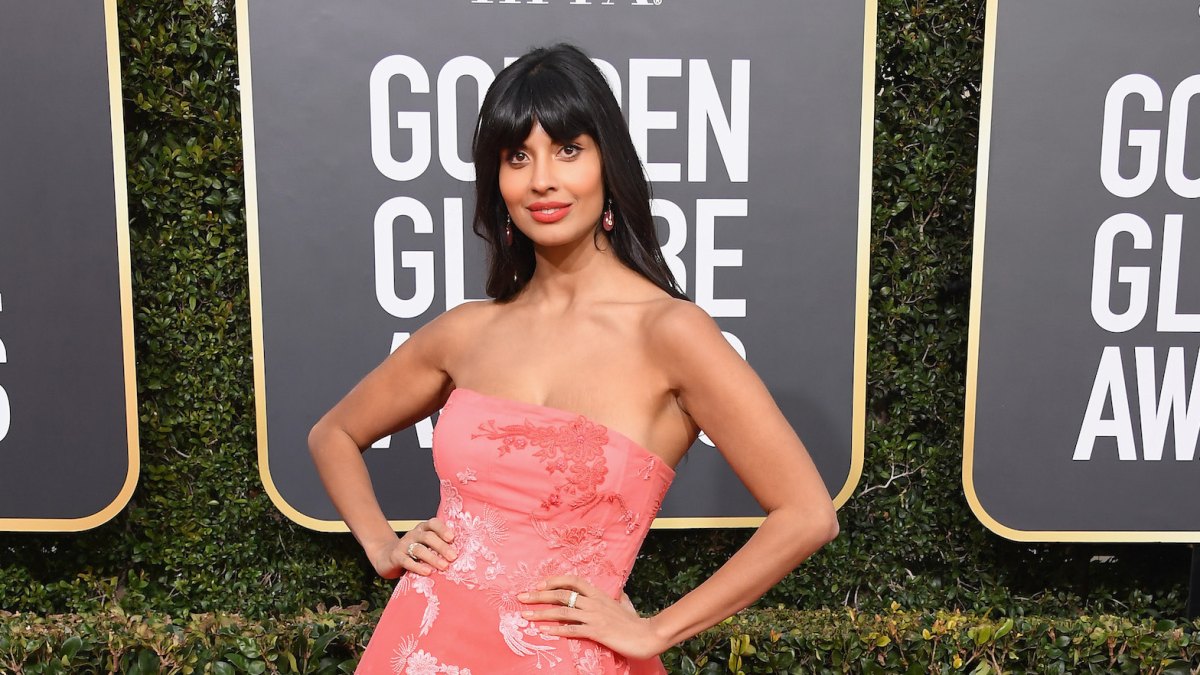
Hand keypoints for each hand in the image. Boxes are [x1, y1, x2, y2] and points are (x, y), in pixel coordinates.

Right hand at [366, 517, 456, 578]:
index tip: (452, 538)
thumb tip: (462, 554)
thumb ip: (439, 546)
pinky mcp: (396, 557)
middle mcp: (413, 534)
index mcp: (423, 529)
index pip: (433, 523)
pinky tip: (427, 572)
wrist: (387, 557)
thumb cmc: (414, 552)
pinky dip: (418, 567)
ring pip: (419, 549)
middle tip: (453, 557)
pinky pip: (407, 561)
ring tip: (444, 566)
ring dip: (432, 558)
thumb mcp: (426, 546)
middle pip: (428, 537)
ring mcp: (403, 545)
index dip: (443, 529)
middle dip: (442, 547)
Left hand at [516, 575, 666, 660]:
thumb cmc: (635, 621)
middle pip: (562, 594)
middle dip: (539, 595)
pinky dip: (556, 629)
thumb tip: (619, 593)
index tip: (539, 585)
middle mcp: (594, 602)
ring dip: (541, 612)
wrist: (647, 635)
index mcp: (599, 593)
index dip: (554, 580)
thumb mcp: (624, 604)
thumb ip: (618, 597)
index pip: (573, 580)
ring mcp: (594, 616)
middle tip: (521, 597)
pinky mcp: (596, 632)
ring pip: (563, 611)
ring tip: (525, 614)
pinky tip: (543, 631)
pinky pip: (572, 629)